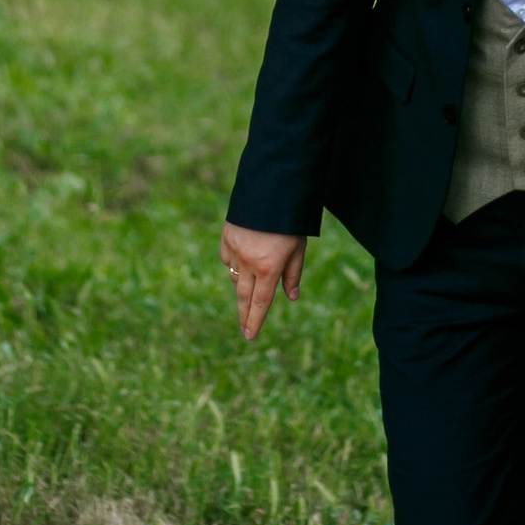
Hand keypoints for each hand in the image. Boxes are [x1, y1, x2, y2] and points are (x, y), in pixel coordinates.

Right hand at [220, 223, 305, 339]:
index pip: (261, 302)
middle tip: (244, 331)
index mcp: (269, 267)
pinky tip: (242, 262)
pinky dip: (234, 265)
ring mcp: (235, 250)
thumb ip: (293, 274)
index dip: (256, 321)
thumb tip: (290, 297)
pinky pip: (228, 260)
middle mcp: (249, 262)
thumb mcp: (298, 248)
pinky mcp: (226, 238)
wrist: (270, 189)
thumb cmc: (289, 221)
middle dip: (244, 316)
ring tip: (250, 290)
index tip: (250, 335)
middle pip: (244, 297)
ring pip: (235, 278)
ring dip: (242, 287)